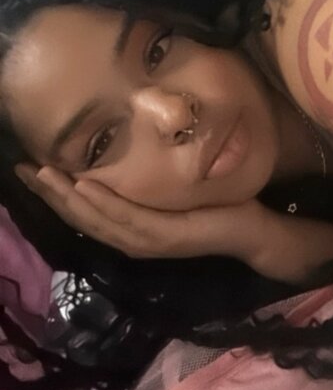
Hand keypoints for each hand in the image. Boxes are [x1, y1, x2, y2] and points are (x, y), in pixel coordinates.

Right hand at [15, 163, 270, 265]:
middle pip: (79, 217)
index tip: (26, 168)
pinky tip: (84, 186)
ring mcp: (148, 241)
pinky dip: (103, 202)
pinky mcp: (167, 236)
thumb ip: (149, 181)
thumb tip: (128, 149)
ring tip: (43, 174)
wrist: (252, 232)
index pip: (81, 212)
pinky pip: (128, 218)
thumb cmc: (215, 207)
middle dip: (48, 193)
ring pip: (97, 219)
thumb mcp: (174, 190)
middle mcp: (132, 239)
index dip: (51, 193)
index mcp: (131, 229)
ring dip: (67, 197)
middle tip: (21, 168)